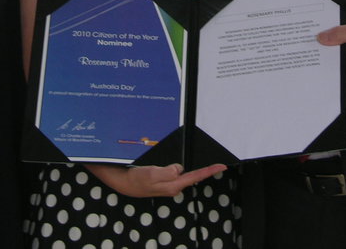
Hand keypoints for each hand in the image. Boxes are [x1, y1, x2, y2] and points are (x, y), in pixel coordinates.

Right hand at [85, 162, 226, 197]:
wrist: (122, 182)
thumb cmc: (136, 179)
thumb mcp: (152, 175)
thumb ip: (167, 173)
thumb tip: (180, 169)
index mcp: (173, 184)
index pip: (195, 176)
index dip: (209, 170)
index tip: (222, 166)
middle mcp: (173, 184)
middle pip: (192, 174)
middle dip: (202, 169)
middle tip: (215, 162)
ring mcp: (167, 182)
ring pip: (181, 171)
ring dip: (186, 166)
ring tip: (188, 161)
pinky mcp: (161, 178)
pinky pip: (173, 170)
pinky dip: (175, 165)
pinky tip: (173, 163)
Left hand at [318, 22, 345, 84]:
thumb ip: (340, 34)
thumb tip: (322, 38)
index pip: (330, 60)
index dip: (323, 49)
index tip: (317, 40)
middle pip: (335, 62)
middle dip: (331, 49)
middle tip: (326, 37)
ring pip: (343, 62)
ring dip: (340, 51)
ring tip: (340, 39)